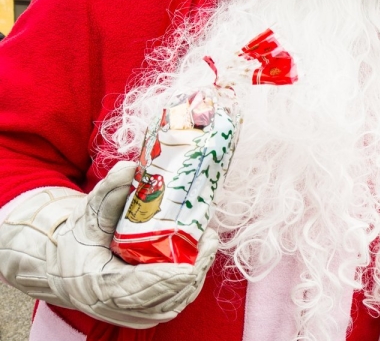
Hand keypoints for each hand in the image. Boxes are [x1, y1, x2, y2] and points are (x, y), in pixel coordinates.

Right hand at [0, 161, 218, 328]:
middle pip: (163, 298)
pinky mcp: (145, 314)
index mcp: (96, 284)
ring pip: (173, 301)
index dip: (163, 280)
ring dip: (196, 274)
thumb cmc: (79, 240)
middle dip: (191, 270)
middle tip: (209, 241)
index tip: (188, 269)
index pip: (135, 288)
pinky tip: (200, 257)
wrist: (68, 267)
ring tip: (208, 243)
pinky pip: (174, 302)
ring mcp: (132, 314)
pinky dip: (190, 282)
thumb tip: (132, 168)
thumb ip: (109, 192)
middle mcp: (115, 306)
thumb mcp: (89, 214)